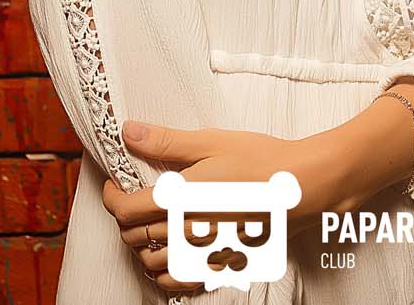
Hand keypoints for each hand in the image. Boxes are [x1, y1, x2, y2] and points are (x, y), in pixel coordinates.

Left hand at [101, 118, 360, 294]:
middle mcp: (188, 231)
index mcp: (181, 198)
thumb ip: (166, 142)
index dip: (110, 197)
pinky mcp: (221, 264)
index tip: (113, 185)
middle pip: (133, 237)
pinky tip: (166, 256)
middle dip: (123, 219)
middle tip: (131, 200)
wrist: (303, 188)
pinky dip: (163, 274)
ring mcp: (204, 252)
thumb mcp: (212, 141)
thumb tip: (128, 132)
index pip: (124, 210)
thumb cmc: (261, 159)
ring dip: (140, 246)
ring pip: (150, 262)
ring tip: (147, 226)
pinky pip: (178, 282)